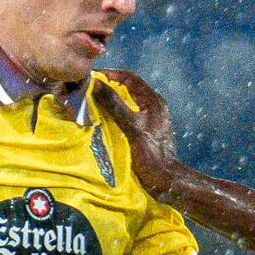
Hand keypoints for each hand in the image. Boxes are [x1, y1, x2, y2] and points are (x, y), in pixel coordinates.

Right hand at [89, 72, 186, 199]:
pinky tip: (103, 120)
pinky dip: (115, 114)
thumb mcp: (130, 127)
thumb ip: (114, 104)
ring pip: (127, 103)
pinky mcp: (146, 131)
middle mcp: (153, 106)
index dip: (111, 74)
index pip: (130, 78)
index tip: (92, 77)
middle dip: (109, 87)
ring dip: (111, 101)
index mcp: (153, 101)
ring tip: (92, 103)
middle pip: (128, 89)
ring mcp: (150, 119)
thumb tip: (96, 83)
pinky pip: (128, 116)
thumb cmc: (150, 154)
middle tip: (89, 89)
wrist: (165, 180)